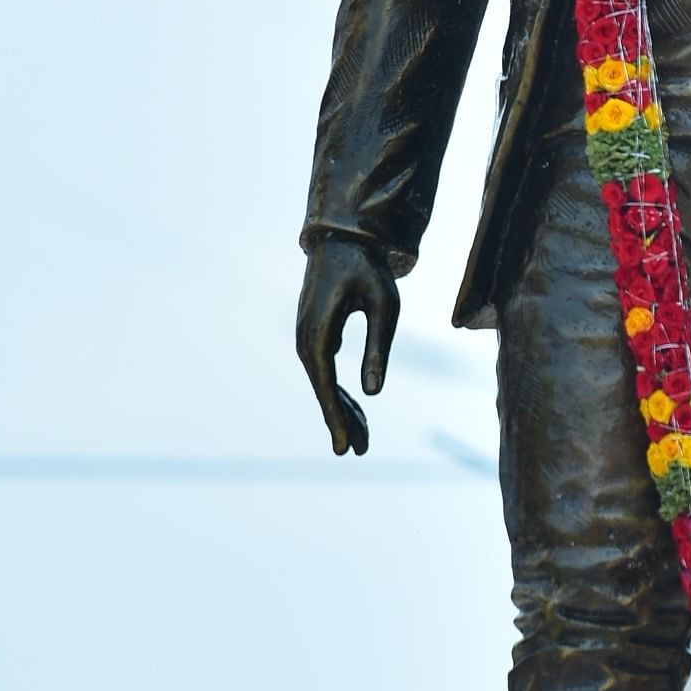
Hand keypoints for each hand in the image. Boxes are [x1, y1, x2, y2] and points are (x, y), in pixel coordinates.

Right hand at [296, 235, 399, 455]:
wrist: (343, 239)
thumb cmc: (368, 269)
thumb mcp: (384, 306)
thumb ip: (379, 348)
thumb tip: (373, 392)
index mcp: (318, 335)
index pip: (326, 387)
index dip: (336, 419)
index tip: (344, 449)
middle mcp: (305, 340)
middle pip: (324, 391)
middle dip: (342, 421)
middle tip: (360, 451)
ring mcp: (307, 337)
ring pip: (324, 383)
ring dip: (342, 409)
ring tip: (363, 440)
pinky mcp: (315, 334)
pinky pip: (326, 371)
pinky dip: (340, 391)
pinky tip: (357, 407)